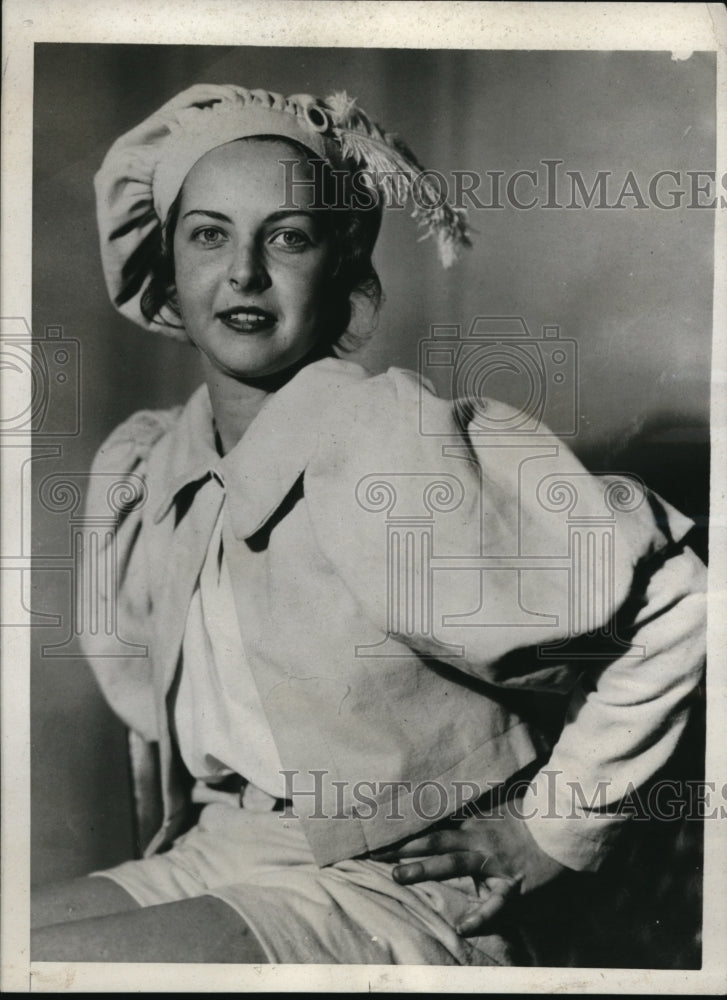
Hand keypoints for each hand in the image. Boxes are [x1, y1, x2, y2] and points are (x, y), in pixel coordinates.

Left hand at [372, 802, 567, 935]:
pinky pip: (495, 903)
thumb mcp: (495, 808)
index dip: (405, 828)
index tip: (378, 829)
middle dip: (403, 847)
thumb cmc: (529, 818)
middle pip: (434, 840)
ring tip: (398, 876)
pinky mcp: (512, 884)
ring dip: (424, 869)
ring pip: (453, 863)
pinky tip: (462, 927)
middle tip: (374, 851)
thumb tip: (439, 802)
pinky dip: (479, 916)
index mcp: (473, 823)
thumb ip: (469, 811)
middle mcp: (477, 839)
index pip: (432, 825)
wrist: (562, 828)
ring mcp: (492, 861)